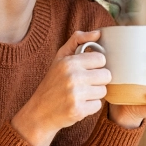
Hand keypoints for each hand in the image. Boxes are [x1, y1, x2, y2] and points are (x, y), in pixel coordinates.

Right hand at [11, 30, 112, 145]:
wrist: (39, 112)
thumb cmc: (52, 82)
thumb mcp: (60, 58)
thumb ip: (77, 40)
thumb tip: (98, 33)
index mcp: (69, 62)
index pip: (101, 59)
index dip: (96, 65)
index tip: (87, 70)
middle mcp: (73, 77)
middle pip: (106, 75)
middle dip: (98, 80)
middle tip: (85, 83)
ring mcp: (76, 95)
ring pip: (103, 91)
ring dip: (94, 94)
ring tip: (80, 94)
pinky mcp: (78, 110)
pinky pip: (98, 105)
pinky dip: (90, 106)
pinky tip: (78, 104)